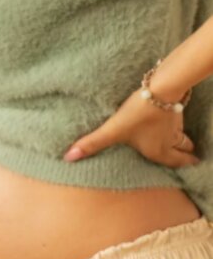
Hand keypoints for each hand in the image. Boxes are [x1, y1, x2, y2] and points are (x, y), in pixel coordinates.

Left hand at [62, 88, 199, 167]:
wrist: (159, 89)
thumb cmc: (137, 114)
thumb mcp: (112, 130)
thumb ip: (92, 144)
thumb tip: (68, 158)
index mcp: (159, 152)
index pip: (178, 164)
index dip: (185, 166)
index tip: (190, 169)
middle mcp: (170, 141)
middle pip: (184, 152)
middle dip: (186, 156)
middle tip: (190, 158)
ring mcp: (175, 124)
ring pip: (184, 136)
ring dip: (184, 141)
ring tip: (184, 144)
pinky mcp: (175, 107)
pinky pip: (179, 120)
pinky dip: (177, 123)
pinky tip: (171, 119)